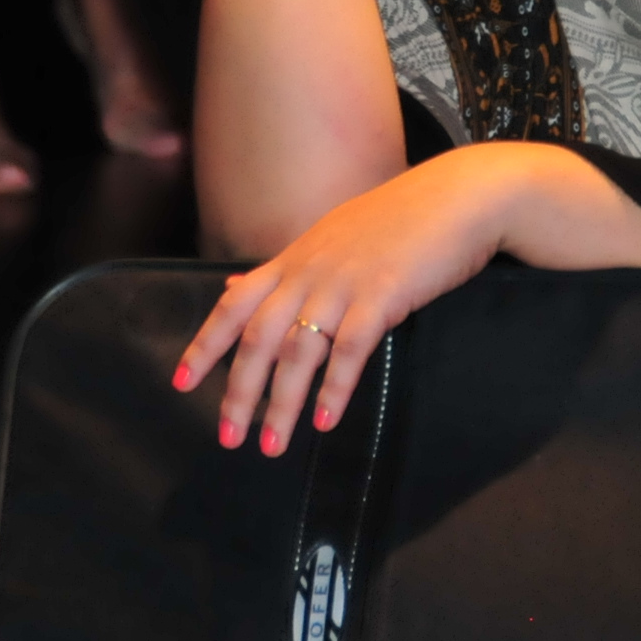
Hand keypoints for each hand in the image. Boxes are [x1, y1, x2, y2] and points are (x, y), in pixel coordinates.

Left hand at [174, 146, 547, 454]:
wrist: (459, 196)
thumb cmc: (400, 219)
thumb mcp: (330, 236)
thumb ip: (284, 267)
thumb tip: (236, 284)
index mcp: (294, 258)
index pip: (233, 304)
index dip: (205, 345)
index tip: (182, 383)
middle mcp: (310, 271)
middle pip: (258, 338)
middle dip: (239, 392)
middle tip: (228, 437)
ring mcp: (344, 282)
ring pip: (298, 350)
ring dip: (281, 403)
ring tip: (272, 445)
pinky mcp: (384, 295)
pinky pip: (350, 349)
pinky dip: (334, 387)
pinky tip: (326, 420)